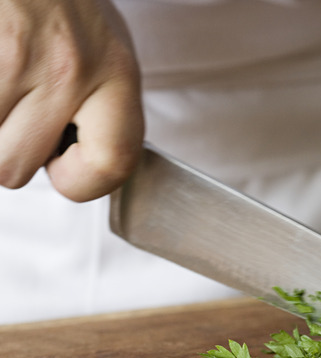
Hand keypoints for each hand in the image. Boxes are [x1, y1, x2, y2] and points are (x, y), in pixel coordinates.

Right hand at [0, 0, 143, 201]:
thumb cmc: (61, 2)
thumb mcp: (105, 52)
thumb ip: (103, 111)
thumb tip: (83, 168)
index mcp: (116, 74)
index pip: (114, 163)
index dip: (81, 183)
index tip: (63, 168)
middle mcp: (71, 68)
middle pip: (15, 168)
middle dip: (5, 153)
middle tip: (15, 116)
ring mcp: (18, 57)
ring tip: (4, 87)